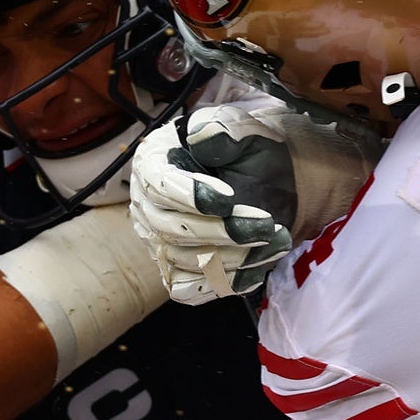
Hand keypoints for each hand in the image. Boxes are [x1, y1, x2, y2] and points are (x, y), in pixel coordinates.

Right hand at [127, 99, 377, 304]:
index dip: (190, 196)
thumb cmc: (249, 150)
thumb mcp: (242, 129)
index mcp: (154, 163)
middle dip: (221, 231)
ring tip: (273, 242)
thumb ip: (222, 129)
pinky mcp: (178, 270)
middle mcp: (147, 206)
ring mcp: (159, 242)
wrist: (270, 179)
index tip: (229, 199)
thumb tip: (199, 136)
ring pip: (183, 262)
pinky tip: (255, 270)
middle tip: (264, 225)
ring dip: (232, 257)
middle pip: (170, 229)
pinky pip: (188, 290)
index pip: (158, 185)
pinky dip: (221, 284)